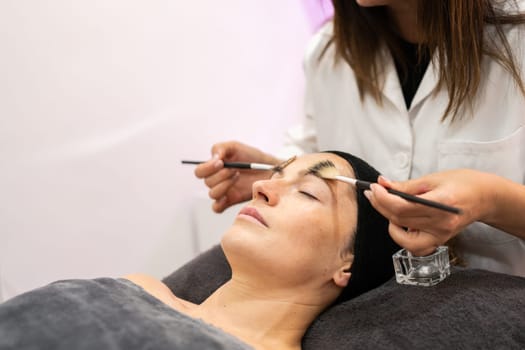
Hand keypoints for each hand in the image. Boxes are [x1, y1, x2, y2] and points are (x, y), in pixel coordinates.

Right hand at [194, 141, 279, 212]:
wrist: (270, 168)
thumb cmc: (252, 157)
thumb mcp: (235, 146)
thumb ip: (220, 148)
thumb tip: (213, 158)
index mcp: (214, 168)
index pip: (200, 172)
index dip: (207, 168)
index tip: (221, 163)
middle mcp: (217, 180)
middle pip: (207, 182)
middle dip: (221, 175)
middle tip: (235, 170)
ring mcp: (224, 192)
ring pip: (212, 194)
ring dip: (224, 185)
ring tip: (238, 176)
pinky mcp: (231, 201)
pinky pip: (216, 208)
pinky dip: (219, 203)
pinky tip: (229, 194)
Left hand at [365, 169, 491, 255]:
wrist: (484, 197)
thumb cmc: (462, 183)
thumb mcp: (432, 178)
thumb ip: (406, 185)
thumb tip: (383, 184)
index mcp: (441, 203)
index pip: (402, 207)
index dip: (383, 198)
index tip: (374, 188)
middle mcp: (441, 223)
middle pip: (399, 219)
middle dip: (380, 205)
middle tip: (373, 193)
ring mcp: (440, 235)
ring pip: (402, 234)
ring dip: (388, 219)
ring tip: (386, 205)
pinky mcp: (439, 241)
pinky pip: (414, 246)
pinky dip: (402, 236)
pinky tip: (400, 222)